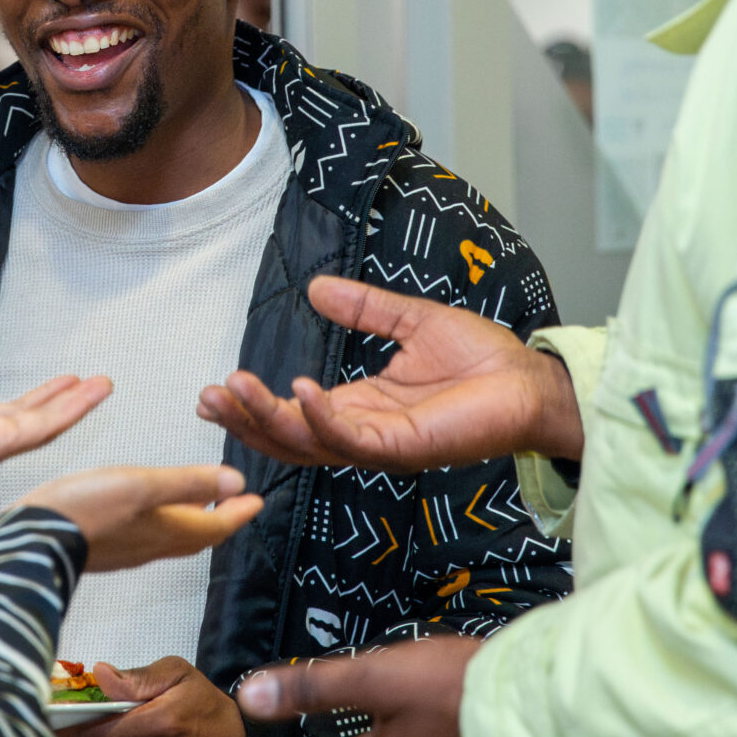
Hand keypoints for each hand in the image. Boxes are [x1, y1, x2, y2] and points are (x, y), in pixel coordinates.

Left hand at [0, 374, 112, 502]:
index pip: (8, 416)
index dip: (36, 401)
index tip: (60, 385)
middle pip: (34, 420)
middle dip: (64, 402)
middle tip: (95, 384)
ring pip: (46, 423)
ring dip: (77, 403)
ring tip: (104, 383)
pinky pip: (42, 425)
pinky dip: (70, 407)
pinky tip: (90, 391)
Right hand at [20, 465, 262, 571]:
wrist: (32, 540)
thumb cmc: (83, 512)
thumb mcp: (142, 485)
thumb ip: (189, 482)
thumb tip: (234, 481)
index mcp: (167, 529)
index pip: (217, 525)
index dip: (240, 512)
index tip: (257, 502)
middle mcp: (151, 544)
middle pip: (199, 535)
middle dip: (221, 519)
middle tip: (236, 505)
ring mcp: (128, 548)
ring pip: (174, 537)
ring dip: (194, 520)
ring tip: (202, 503)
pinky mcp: (106, 545)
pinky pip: (148, 536)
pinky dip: (163, 522)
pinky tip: (152, 510)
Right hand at [196, 276, 582, 469]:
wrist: (527, 378)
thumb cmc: (482, 359)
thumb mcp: (410, 320)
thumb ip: (363, 308)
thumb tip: (317, 288)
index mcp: (360, 405)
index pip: (293, 415)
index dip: (254, 405)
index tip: (216, 388)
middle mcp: (363, 431)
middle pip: (288, 438)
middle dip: (245, 419)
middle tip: (208, 396)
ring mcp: (381, 444)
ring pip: (308, 444)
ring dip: (268, 420)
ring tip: (236, 390)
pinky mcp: (404, 448)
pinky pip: (350, 441)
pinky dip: (320, 418)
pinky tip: (299, 391)